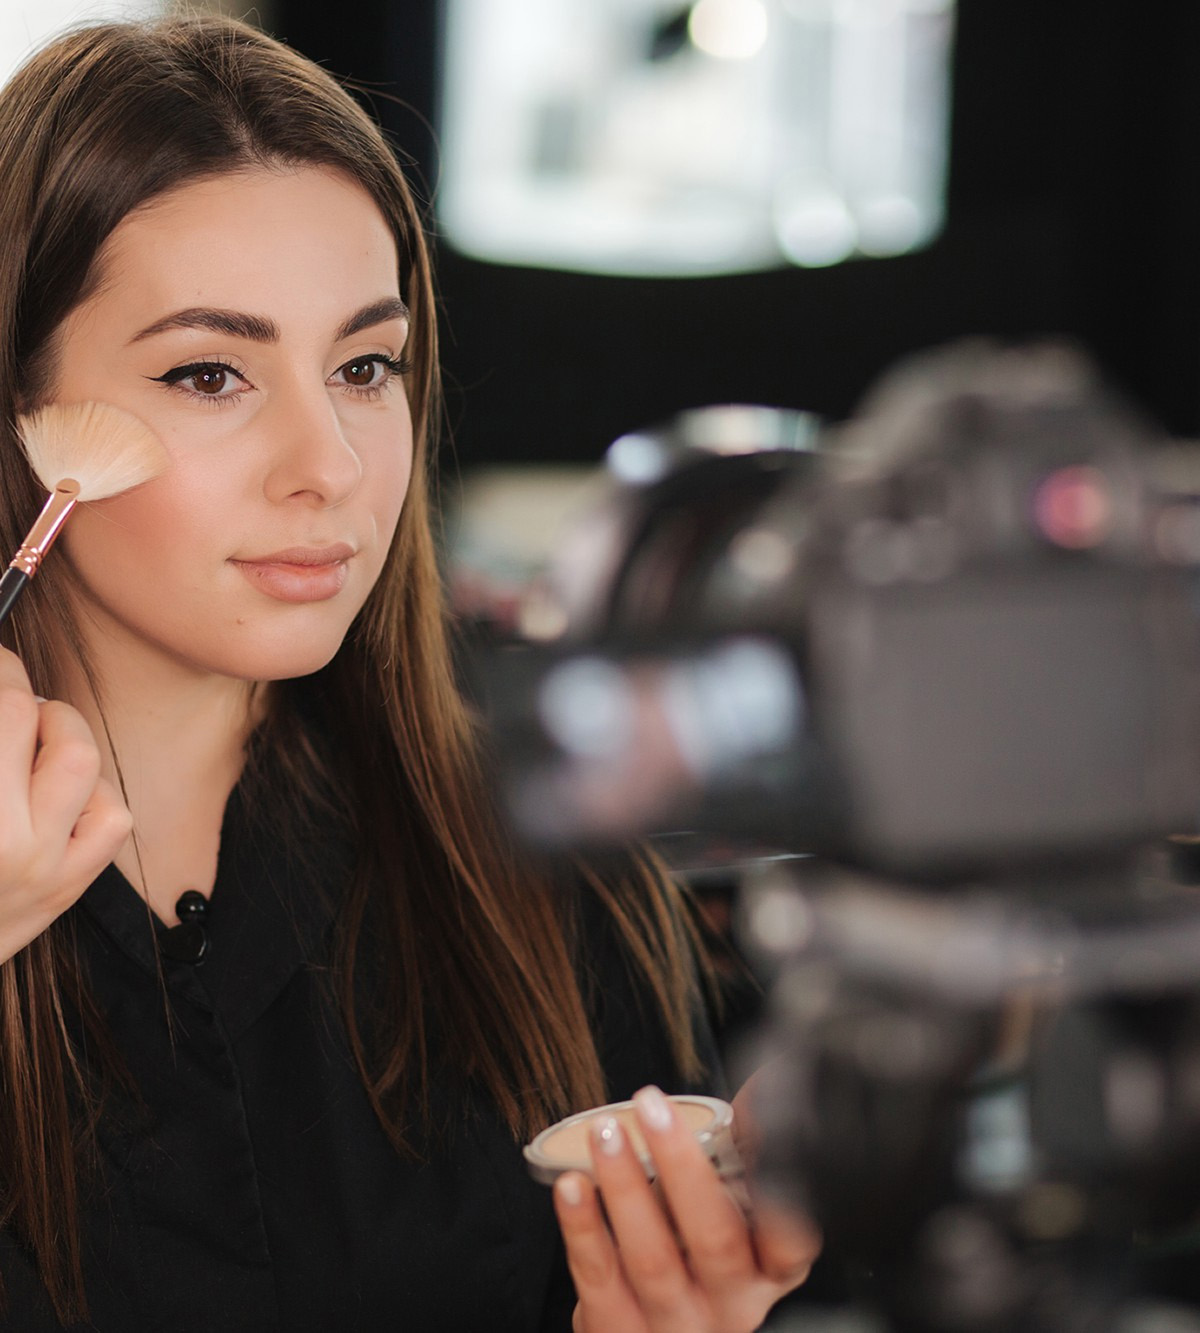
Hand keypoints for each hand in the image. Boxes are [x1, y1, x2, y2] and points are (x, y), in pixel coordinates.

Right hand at [0, 646, 131, 962]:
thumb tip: (1, 679)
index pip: (5, 709)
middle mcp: (6, 842)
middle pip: (35, 718)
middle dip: (17, 692)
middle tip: (2, 693)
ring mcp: (44, 866)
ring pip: (84, 759)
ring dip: (58, 731)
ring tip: (29, 737)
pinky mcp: (68, 886)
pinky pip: (112, 817)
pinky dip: (92, 790)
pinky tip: (54, 790)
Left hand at [554, 1084, 820, 1332]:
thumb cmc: (697, 1257)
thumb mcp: (735, 1218)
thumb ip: (744, 1160)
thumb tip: (759, 1091)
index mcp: (768, 1270)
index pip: (790, 1244)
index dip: (783, 1206)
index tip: (764, 1149)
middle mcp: (730, 1304)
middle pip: (714, 1241)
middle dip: (681, 1166)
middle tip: (652, 1105)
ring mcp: (676, 1324)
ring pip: (653, 1259)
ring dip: (625, 1186)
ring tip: (606, 1132)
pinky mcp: (620, 1332)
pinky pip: (599, 1278)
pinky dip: (582, 1226)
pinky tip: (572, 1185)